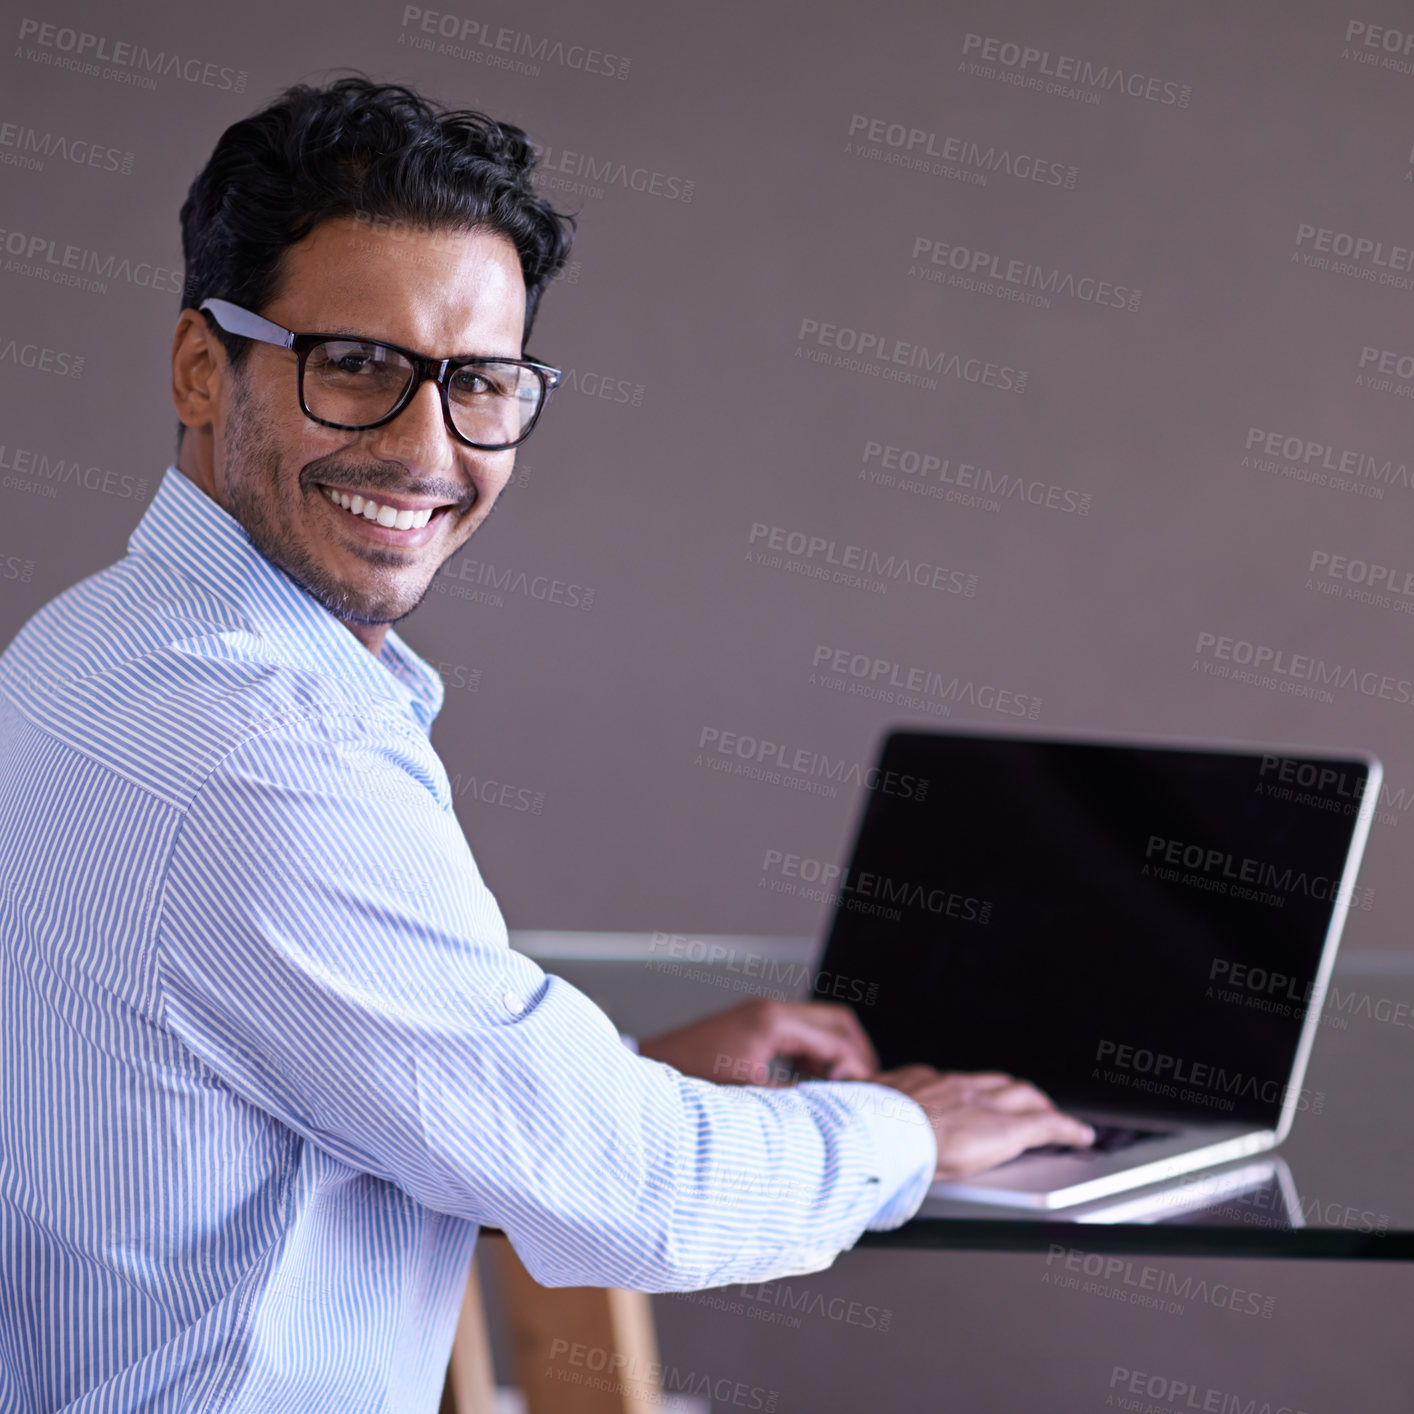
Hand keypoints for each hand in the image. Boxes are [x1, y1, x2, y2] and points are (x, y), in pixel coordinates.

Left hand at [637, 999, 879, 1084]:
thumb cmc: (687, 1080)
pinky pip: (798, 1038)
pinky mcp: (752, 1030)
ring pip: (819, 1029)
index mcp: (772, 1021)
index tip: (864, 1097)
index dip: (856, 1069)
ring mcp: (760, 1018)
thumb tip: (830, 1115)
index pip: (836, 1038)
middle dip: (857, 1055)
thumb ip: (792, 1103)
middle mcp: (770, 1012)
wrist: (645, 1071)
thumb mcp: (745, 1097)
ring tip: (846, 1093)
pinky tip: (815, 1090)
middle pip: (835, 1022)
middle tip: (869, 1089)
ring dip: (836, 1057)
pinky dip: (815, 1059)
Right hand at [871, 1065, 1095, 1179]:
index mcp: (922, 1082)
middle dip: (1010, 1092)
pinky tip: (1080, 1135)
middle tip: (1023, 1103)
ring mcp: (985, 1104)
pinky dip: (1066, 1128)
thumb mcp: (861, 1105)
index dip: (969, 1093)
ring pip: (1023, 1095)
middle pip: (994, 1082)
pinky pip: (1047, 1124)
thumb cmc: (869, 1125)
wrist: (887, 1132)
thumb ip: (859, 1095)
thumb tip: (839, 1086)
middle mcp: (957, 1085)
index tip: (970, 1100)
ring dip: (1038, 1105)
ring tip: (1050, 1116)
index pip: (953, 1083)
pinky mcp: (1008, 1128)